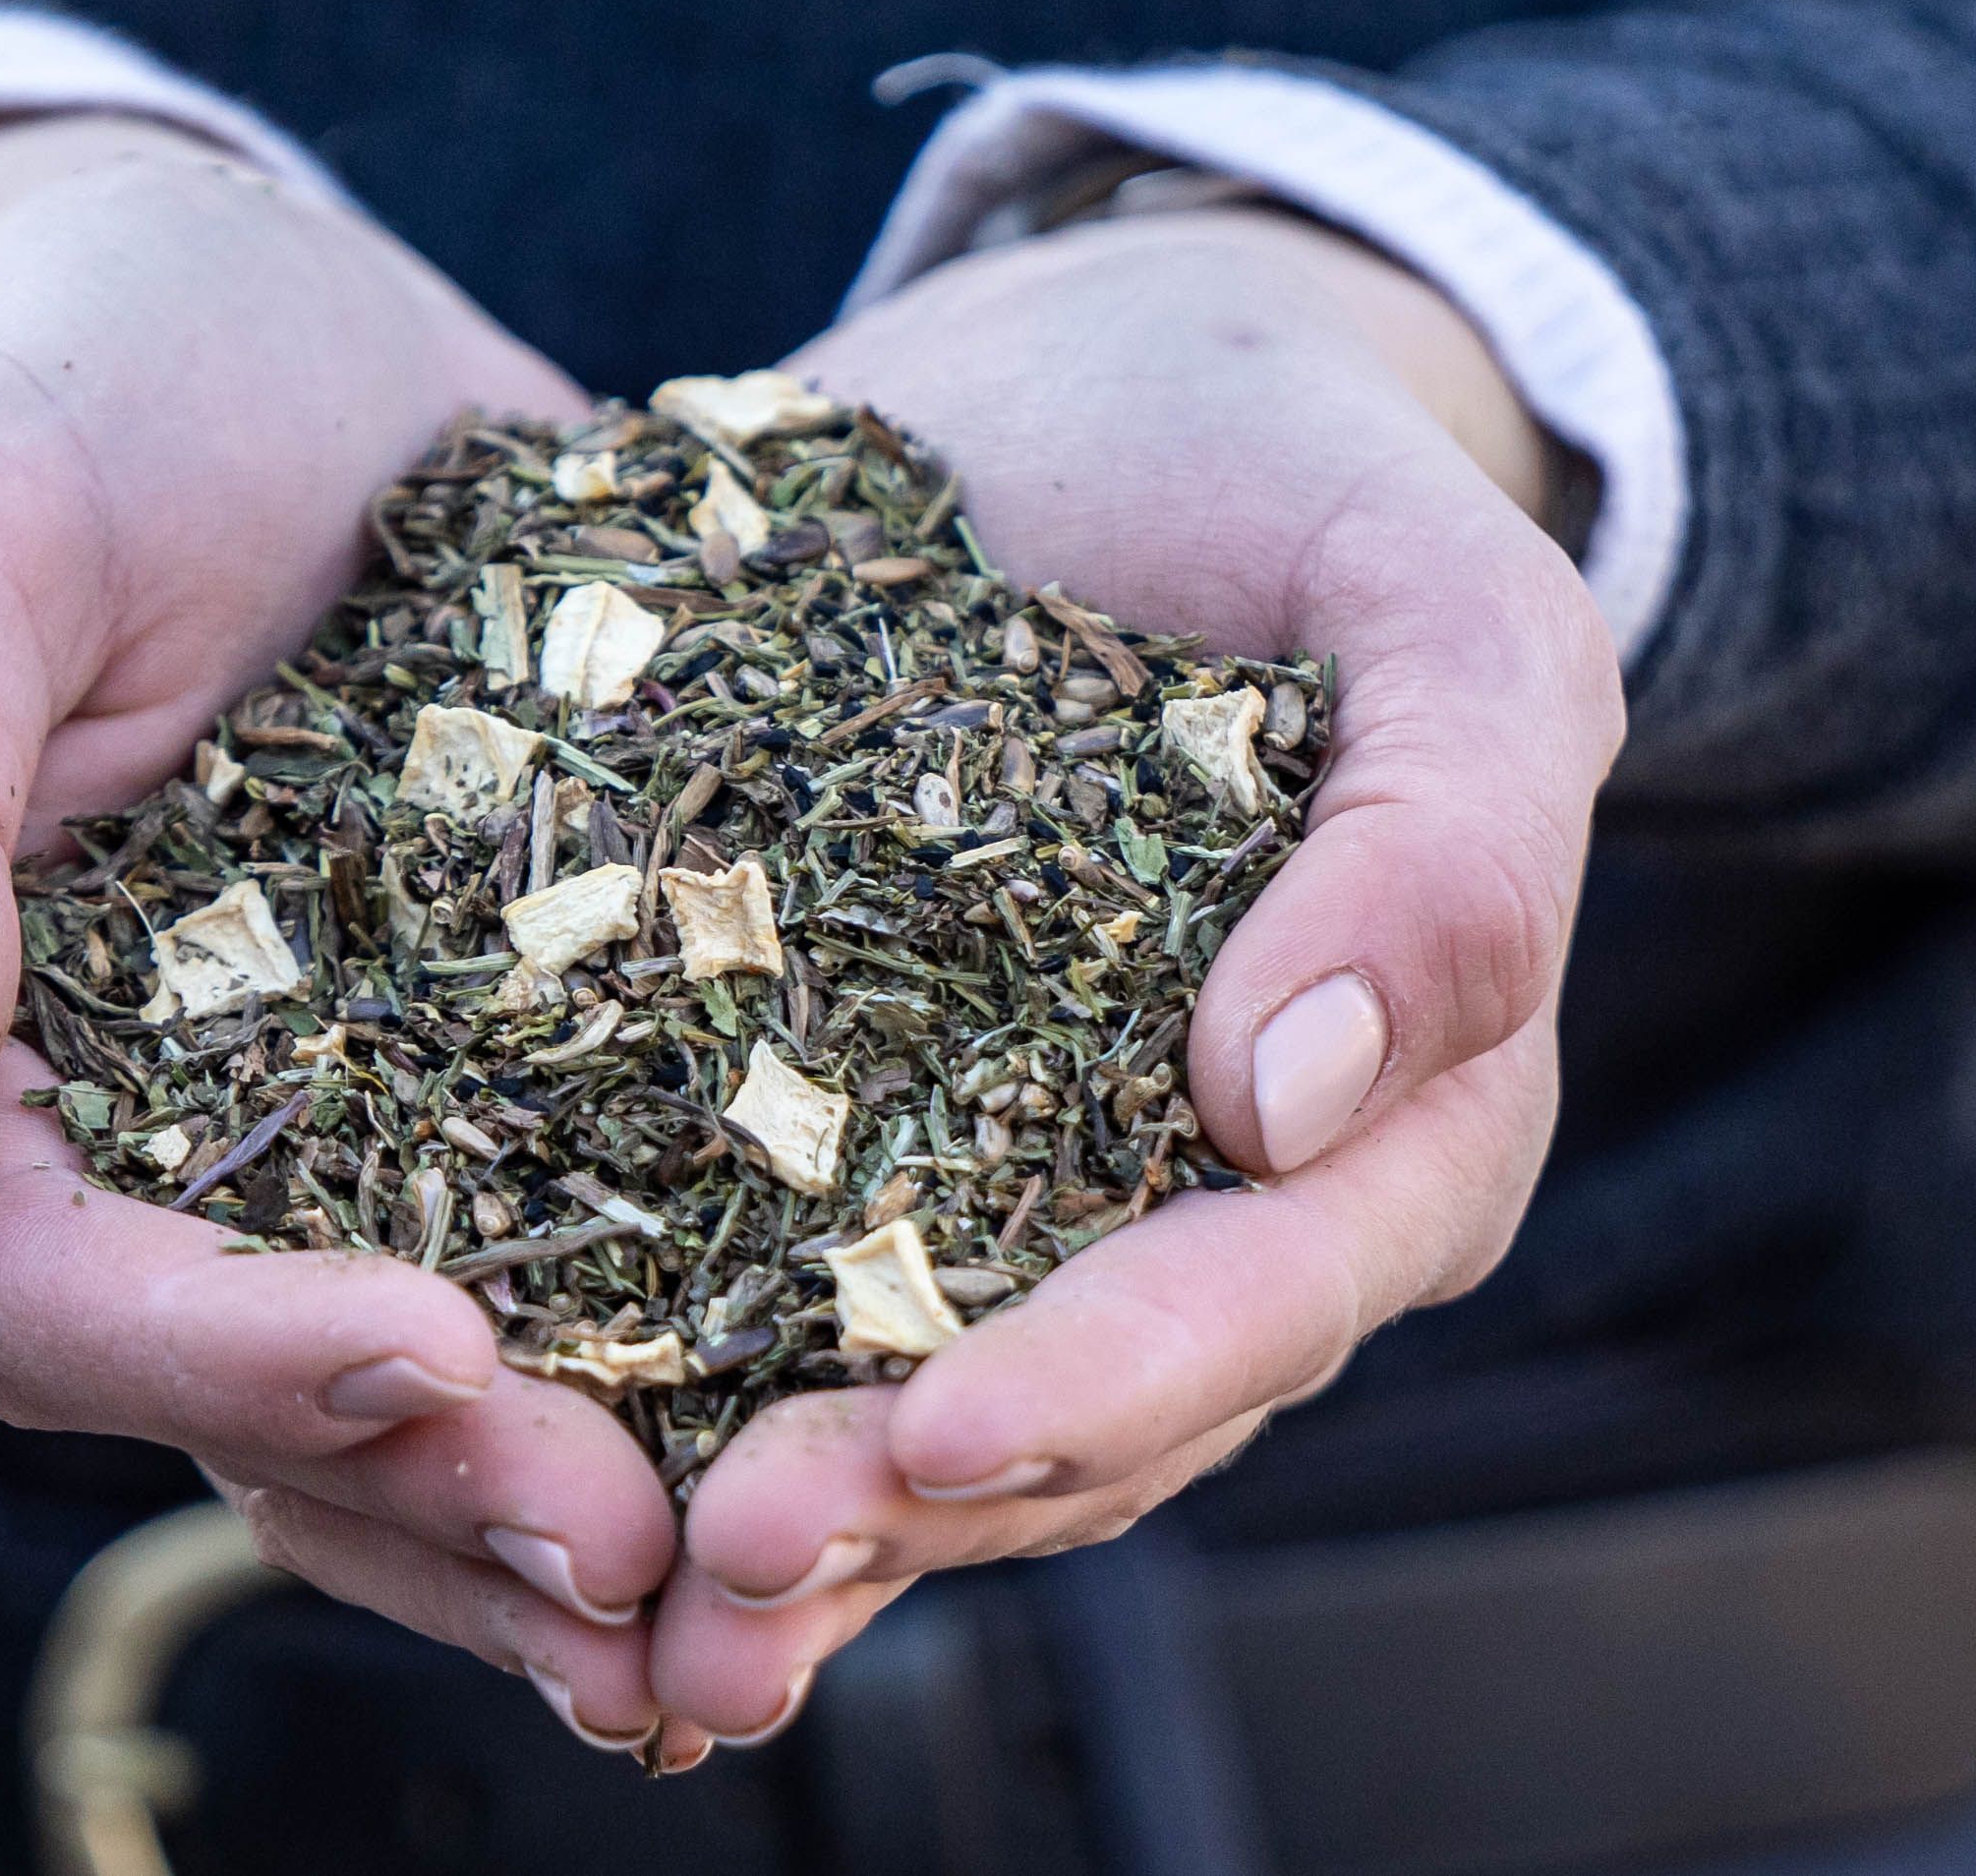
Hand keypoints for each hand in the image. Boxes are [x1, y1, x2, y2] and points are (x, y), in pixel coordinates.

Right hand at [0, 116, 685, 1751]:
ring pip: (437, 1400)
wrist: (253, 329)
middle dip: (448, 1497)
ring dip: (584, 1507)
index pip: (46, 1293)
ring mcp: (334, 1140)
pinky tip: (855, 1416)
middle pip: (261, 1412)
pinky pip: (596, 1256)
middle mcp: (135, 1164)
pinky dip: (703, 1357)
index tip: (428, 1352)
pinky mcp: (508, 1080)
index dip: (222, 1355)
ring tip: (781, 1578)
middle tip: (647, 1559)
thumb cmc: (60, 406)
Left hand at [643, 208, 1624, 1748]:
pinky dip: (664, 1369)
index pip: (1264, 1298)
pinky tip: (519, 1426)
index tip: (937, 1430)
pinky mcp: (840, 1109)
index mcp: (1392, 1127)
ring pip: (911, 1399)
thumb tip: (1297, 1097)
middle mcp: (1201, 1200)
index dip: (1114, 1387)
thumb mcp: (1451, 601)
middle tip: (723, 1569)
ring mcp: (1014, 1172)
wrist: (1107, 394)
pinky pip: (764, 1274)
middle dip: (904, 1506)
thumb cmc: (1302, 480)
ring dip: (773, 1506)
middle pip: (1073, 1416)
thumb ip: (1456, 834)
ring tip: (610, 1582)